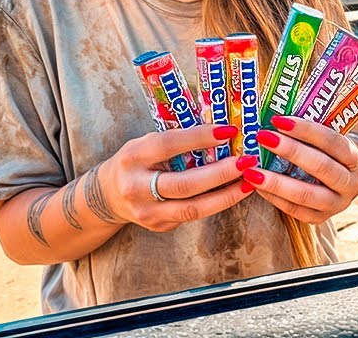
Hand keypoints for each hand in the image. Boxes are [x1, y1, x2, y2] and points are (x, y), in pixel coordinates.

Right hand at [100, 125, 248, 231]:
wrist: (108, 195)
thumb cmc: (136, 161)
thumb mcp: (148, 144)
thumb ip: (178, 140)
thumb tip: (221, 132)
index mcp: (134, 158)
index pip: (169, 145)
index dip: (200, 138)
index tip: (229, 132)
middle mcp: (137, 188)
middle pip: (185, 184)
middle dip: (220, 174)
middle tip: (246, 162)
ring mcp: (148, 212)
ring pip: (193, 208)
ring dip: (225, 196)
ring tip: (248, 183)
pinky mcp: (159, 226)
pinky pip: (193, 215)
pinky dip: (216, 203)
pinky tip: (233, 192)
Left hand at [243, 116, 357, 224]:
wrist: (344, 178)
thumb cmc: (329, 150)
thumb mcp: (330, 136)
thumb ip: (312, 126)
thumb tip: (277, 112)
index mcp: (356, 158)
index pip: (333, 141)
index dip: (306, 130)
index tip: (278, 120)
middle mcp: (352, 184)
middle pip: (321, 167)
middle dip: (290, 151)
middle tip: (263, 137)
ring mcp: (337, 204)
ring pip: (306, 194)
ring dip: (276, 182)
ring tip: (251, 171)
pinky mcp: (320, 218)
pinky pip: (295, 210)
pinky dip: (274, 198)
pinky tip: (257, 186)